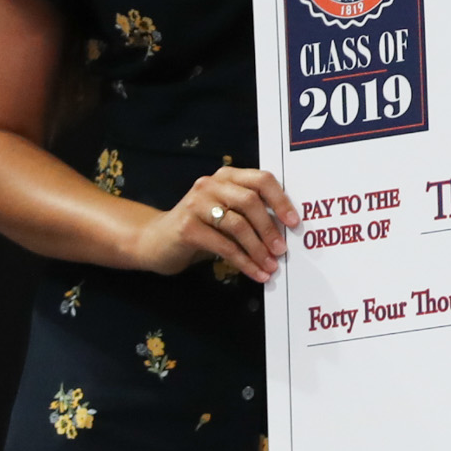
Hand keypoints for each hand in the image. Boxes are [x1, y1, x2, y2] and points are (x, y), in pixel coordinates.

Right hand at [128, 167, 299, 284]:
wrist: (156, 242)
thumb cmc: (201, 228)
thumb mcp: (227, 215)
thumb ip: (251, 214)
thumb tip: (286, 230)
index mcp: (227, 176)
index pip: (262, 179)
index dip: (281, 200)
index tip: (294, 222)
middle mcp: (211, 184)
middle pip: (251, 201)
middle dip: (270, 228)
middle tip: (282, 250)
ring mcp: (196, 204)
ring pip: (238, 225)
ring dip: (258, 249)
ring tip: (271, 266)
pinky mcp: (187, 227)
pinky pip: (224, 246)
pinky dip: (244, 262)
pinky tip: (255, 273)